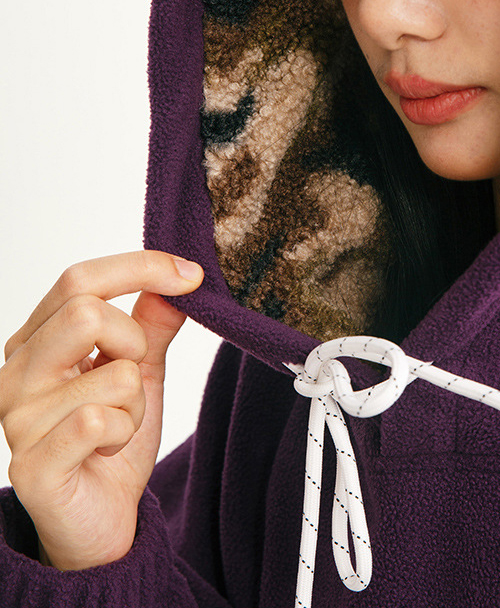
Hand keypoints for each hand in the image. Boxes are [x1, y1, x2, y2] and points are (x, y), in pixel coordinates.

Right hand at [0, 250, 202, 569]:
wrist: (102, 519)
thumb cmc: (112, 438)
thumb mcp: (142, 371)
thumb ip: (153, 325)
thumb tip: (176, 281)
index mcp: (36, 341)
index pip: (80, 279)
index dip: (142, 268)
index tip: (193, 275)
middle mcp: (16, 373)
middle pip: (85, 311)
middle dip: (134, 342)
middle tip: (133, 376)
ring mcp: (17, 419)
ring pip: (111, 373)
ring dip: (135, 402)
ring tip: (116, 426)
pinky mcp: (32, 465)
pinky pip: (101, 420)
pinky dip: (125, 432)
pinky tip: (106, 450)